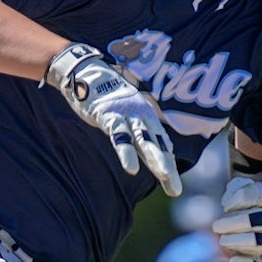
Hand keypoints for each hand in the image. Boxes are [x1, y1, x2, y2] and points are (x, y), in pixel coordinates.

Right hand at [45, 44, 181, 196]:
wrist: (86, 70)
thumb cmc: (106, 93)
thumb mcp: (126, 110)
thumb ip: (138, 128)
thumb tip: (153, 145)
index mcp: (147, 115)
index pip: (161, 143)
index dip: (168, 164)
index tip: (174, 186)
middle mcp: (141, 114)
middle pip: (157, 145)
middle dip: (166, 168)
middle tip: (176, 190)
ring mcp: (126, 113)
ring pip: (143, 140)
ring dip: (155, 159)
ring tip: (164, 175)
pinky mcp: (109, 114)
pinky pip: (119, 136)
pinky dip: (126, 153)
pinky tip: (132, 169)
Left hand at [211, 177, 261, 261]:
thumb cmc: (252, 213)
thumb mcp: (246, 195)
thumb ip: (236, 189)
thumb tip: (227, 201)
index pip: (258, 194)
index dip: (239, 198)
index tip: (226, 206)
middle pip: (260, 218)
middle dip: (235, 222)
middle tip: (217, 226)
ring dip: (239, 240)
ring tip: (223, 241)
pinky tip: (233, 261)